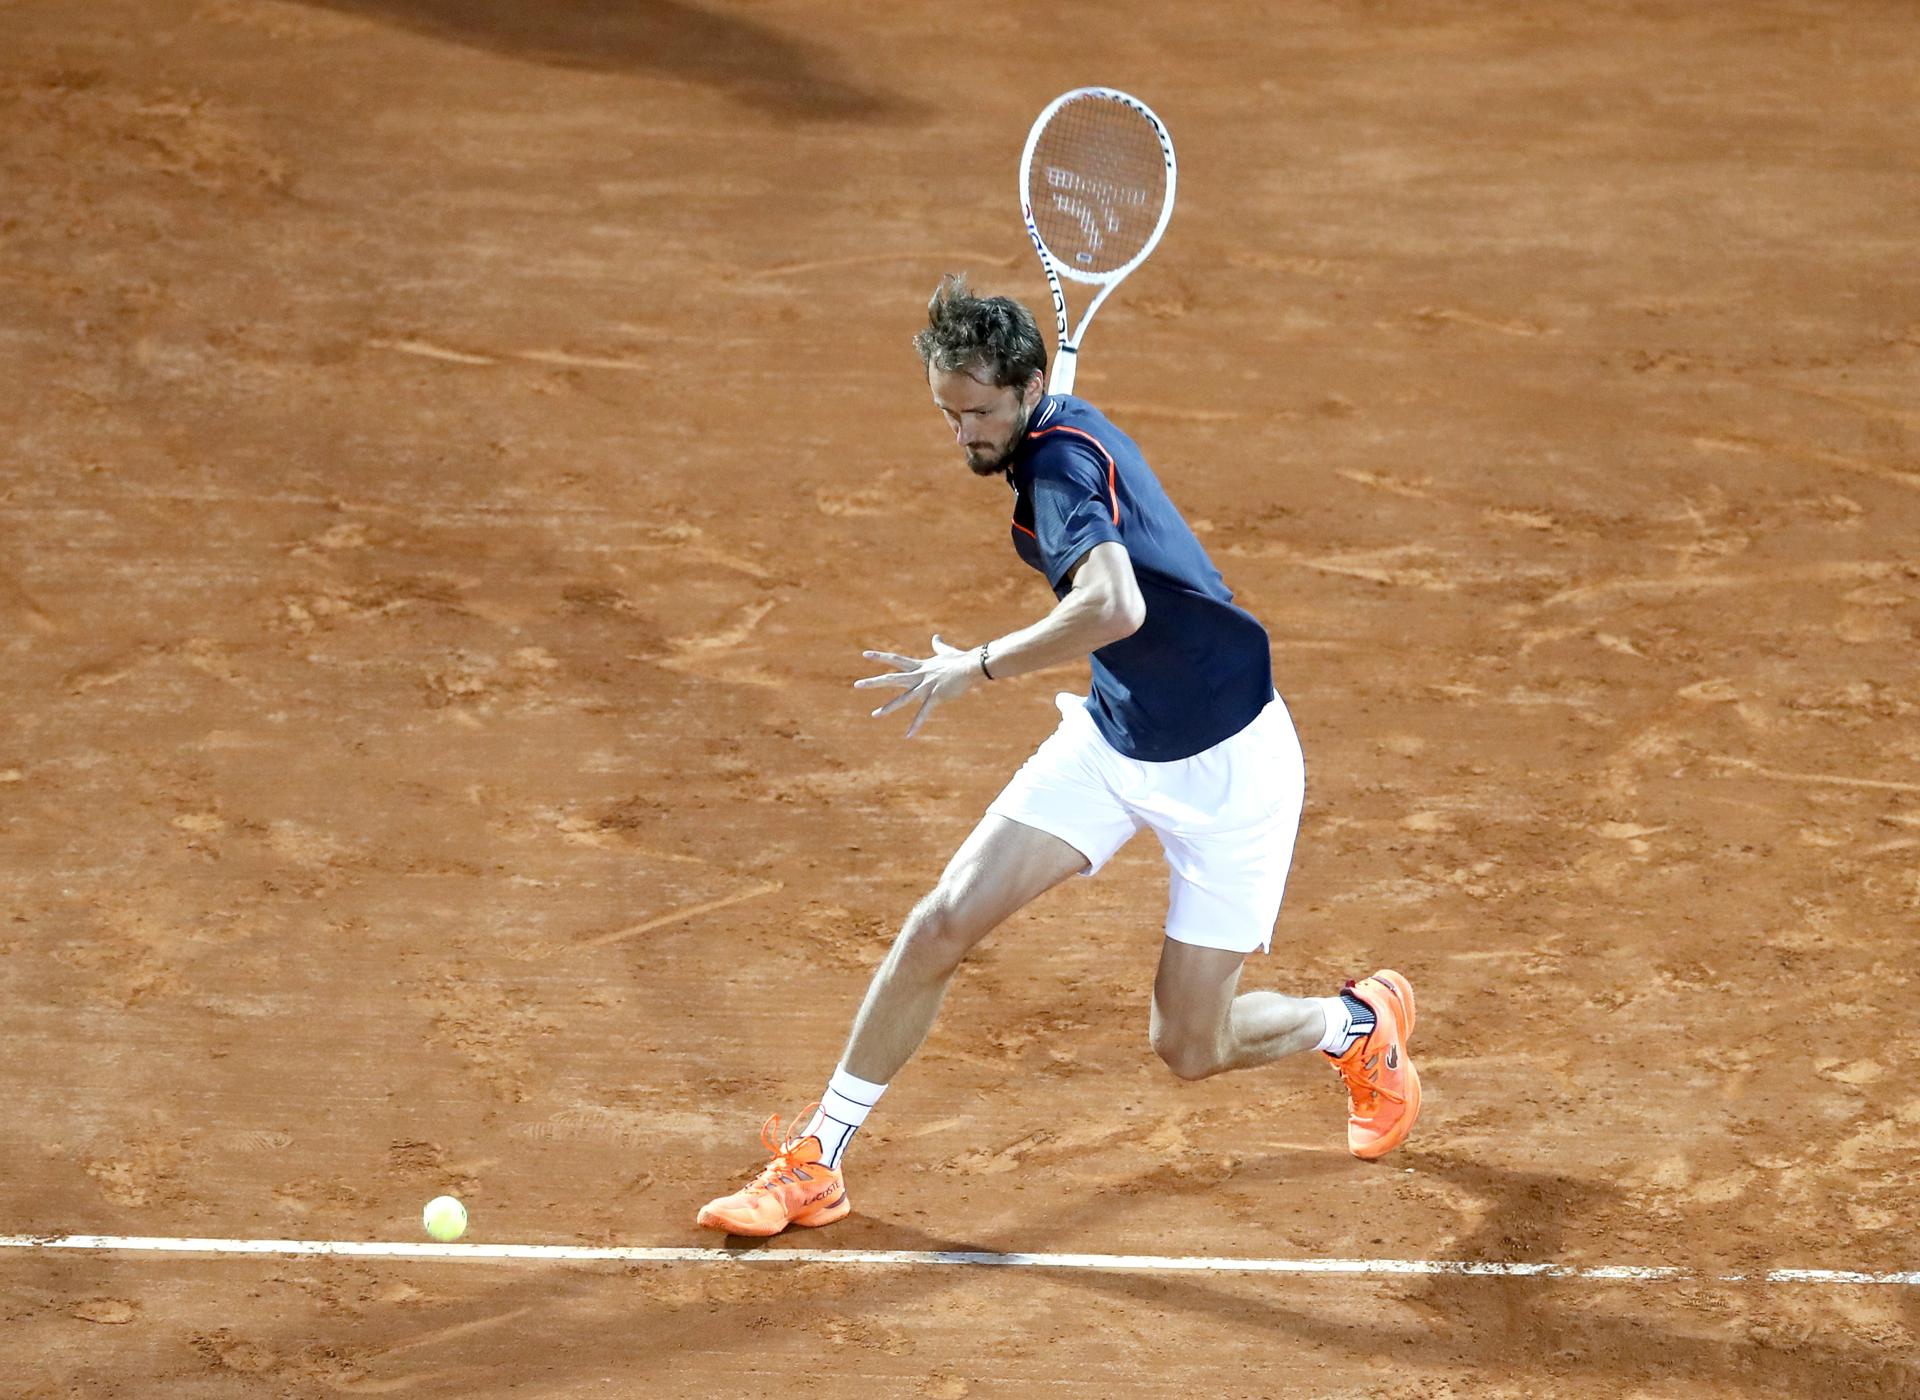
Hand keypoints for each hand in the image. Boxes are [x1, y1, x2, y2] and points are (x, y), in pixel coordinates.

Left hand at [854, 635, 980, 737]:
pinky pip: (923, 713)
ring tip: (874, 715)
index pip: (896, 660)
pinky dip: (916, 725)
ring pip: (903, 699)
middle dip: (873, 682)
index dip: (880, 657)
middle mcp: (919, 676)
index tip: (865, 655)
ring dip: (888, 707)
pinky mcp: (935, 697)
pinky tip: (908, 735)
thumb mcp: (946, 652)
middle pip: (892, 679)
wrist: (972, 666)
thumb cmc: (961, 659)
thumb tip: (936, 636)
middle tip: (857, 685)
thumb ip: (938, 646)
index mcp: (920, 667)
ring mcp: (926, 687)